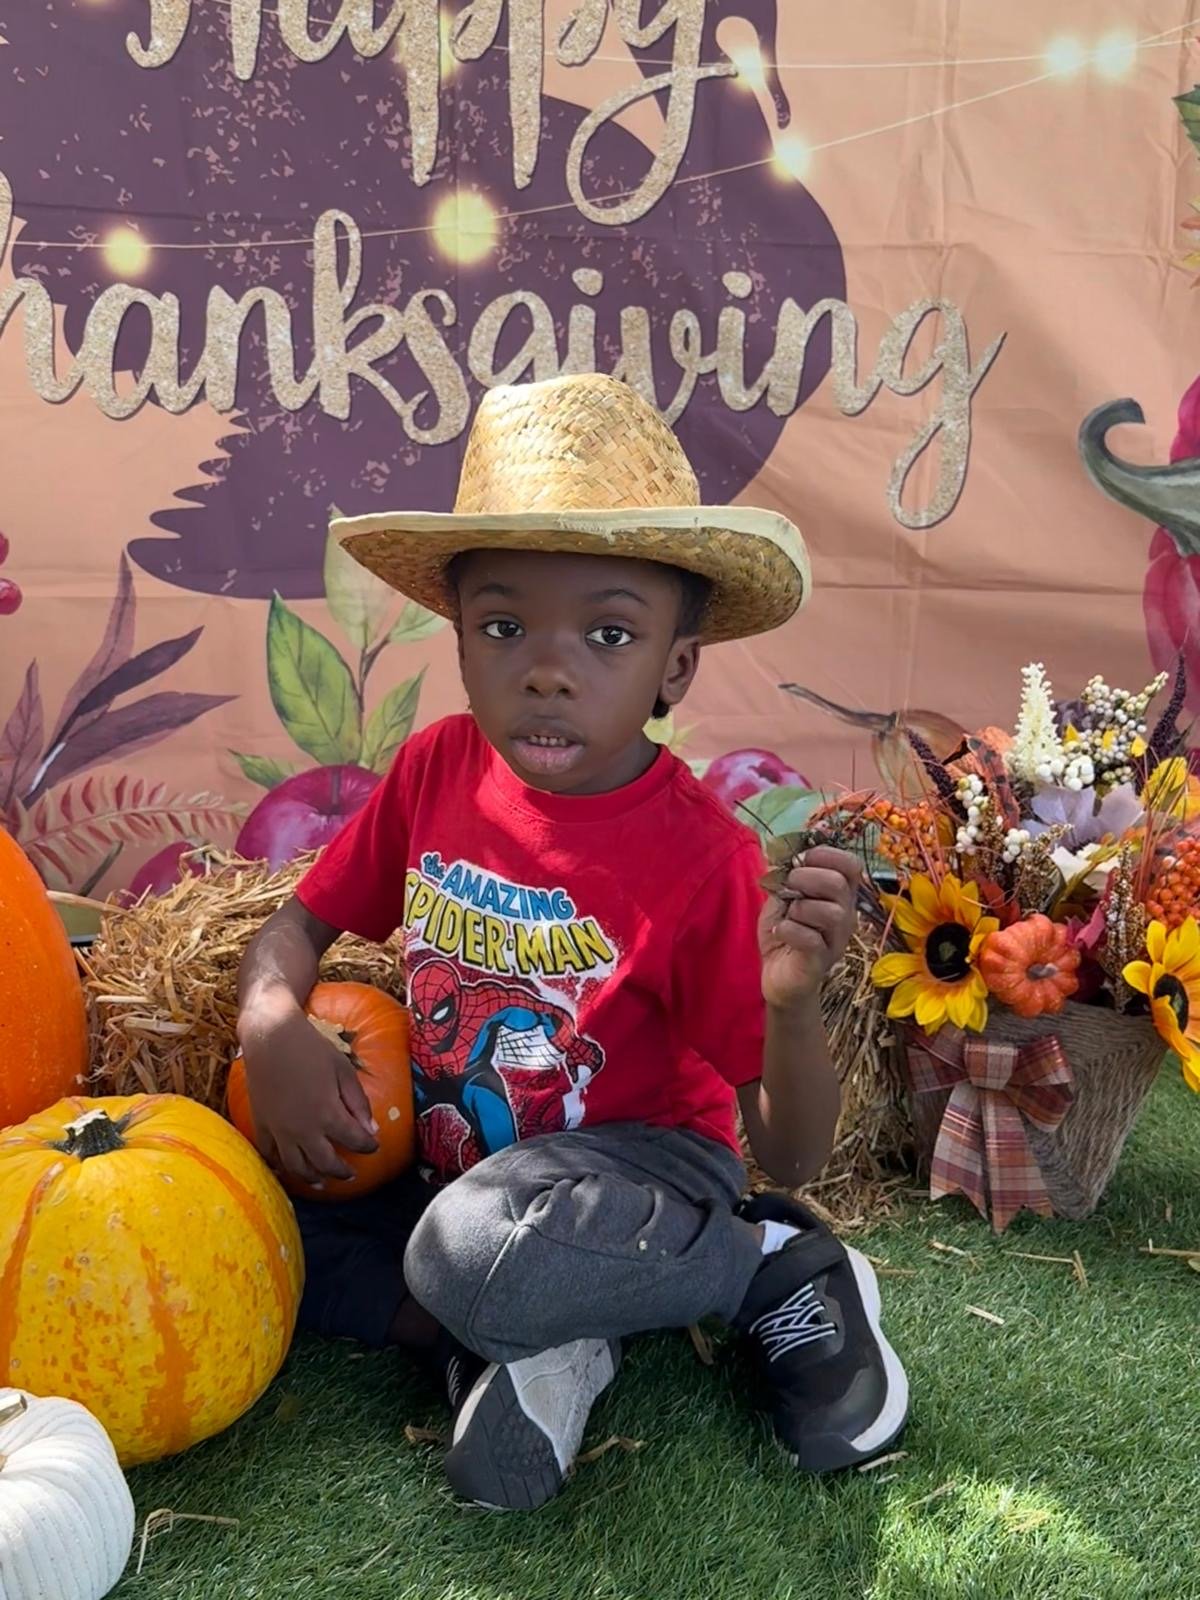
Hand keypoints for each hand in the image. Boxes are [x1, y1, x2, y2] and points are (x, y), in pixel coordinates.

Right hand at [239, 1006, 378, 1184]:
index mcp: (328, 1114)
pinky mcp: (262, 1125)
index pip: (355, 1141)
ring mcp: (280, 1130)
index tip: (373, 1146)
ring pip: (297, 1167)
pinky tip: (288, 1169)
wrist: (270, 1036)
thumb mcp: (344, 1070)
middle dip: (341, 1171)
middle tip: (350, 1174)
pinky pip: (271, 1154)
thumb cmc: (311, 1049)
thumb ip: (358, 1103)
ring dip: (312, 1177)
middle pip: (325, 1163)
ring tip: (322, 1182)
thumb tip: (372, 1129)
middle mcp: (303, 1130)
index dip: (367, 1146)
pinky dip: (280, 1166)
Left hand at [759, 845, 859, 1010]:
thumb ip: (783, 877)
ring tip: (788, 916)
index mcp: (839, 895)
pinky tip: (780, 931)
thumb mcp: (780, 899)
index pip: (852, 865)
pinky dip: (789, 930)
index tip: (801, 859)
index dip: (827, 854)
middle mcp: (845, 915)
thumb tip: (778, 853)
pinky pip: (811, 939)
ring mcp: (836, 940)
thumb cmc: (785, 933)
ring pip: (831, 913)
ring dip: (800, 908)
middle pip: (839, 884)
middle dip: (807, 878)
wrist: (778, 977)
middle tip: (789, 887)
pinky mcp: (821, 961)